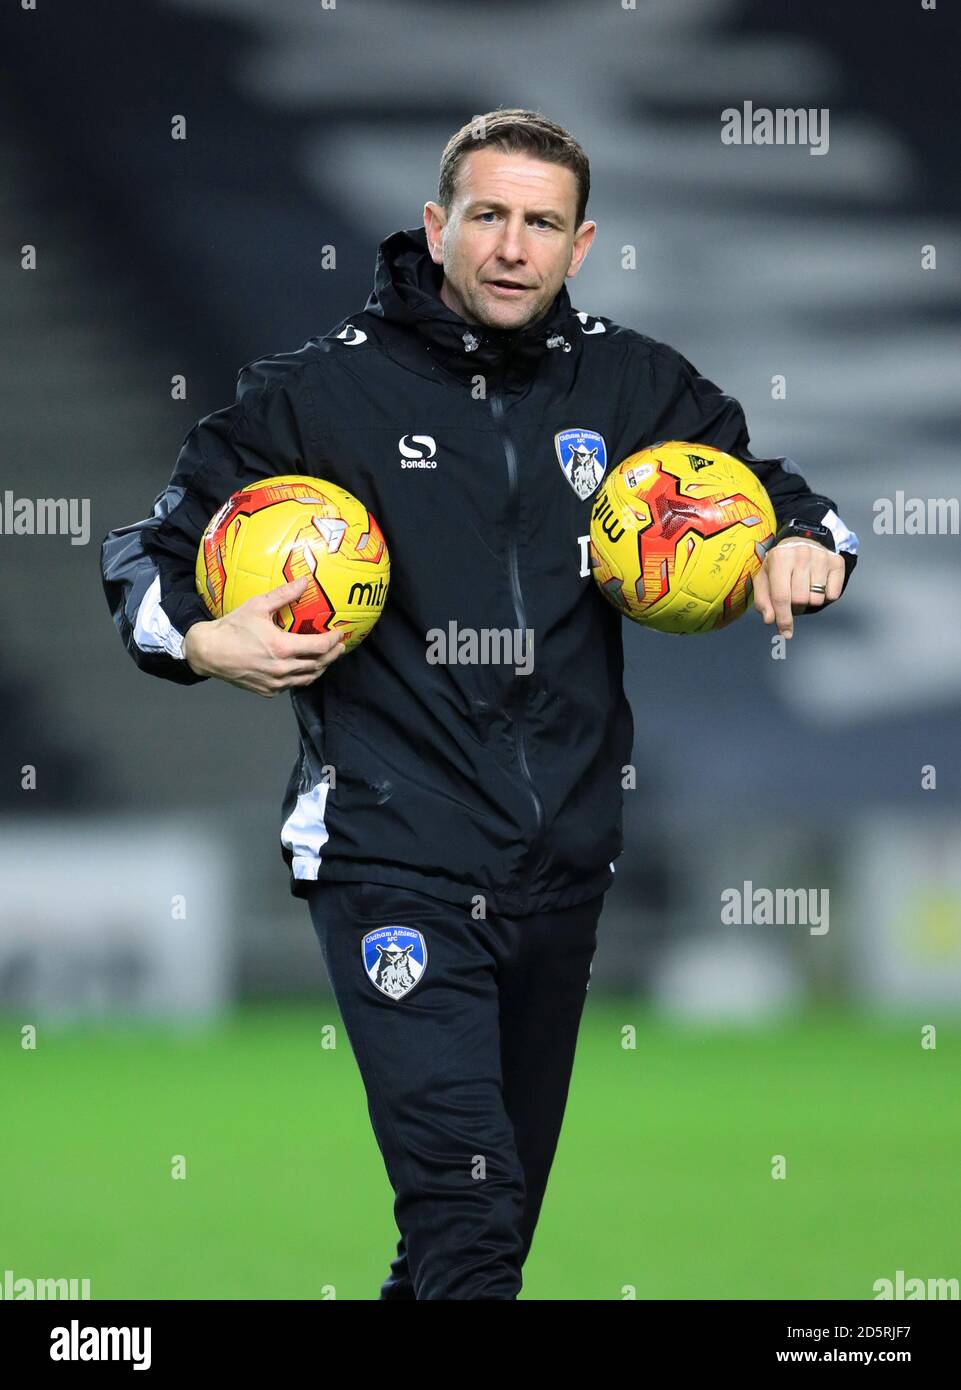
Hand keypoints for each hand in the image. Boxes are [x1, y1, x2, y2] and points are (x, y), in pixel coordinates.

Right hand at [183, 576, 345, 695]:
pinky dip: (302, 677)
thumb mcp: (257, 606)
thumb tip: (304, 581)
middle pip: (318, 665)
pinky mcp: (267, 691)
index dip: (334, 640)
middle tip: (339, 646)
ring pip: (307, 679)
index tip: (340, 633)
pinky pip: (292, 685)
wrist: (207, 652)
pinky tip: (304, 668)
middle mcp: (282, 669)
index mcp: (282, 648)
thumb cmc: (231, 628)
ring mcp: (275, 683)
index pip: (320, 647)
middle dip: (333, 655)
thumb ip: (283, 594)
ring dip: (320, 668)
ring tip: (326, 658)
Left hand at [753, 538, 845, 638]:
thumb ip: (763, 601)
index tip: (785, 632)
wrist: (800, 543)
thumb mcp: (764, 579)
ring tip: (803, 588)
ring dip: (809, 601)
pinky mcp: (837, 562)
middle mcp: (801, 554)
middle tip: (792, 599)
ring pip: (817, 599)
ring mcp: (821, 557)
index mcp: (779, 558)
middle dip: (795, 607)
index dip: (783, 618)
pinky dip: (825, 596)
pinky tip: (817, 584)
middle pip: (800, 600)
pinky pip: (833, 595)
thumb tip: (770, 619)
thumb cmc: (779, 566)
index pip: (782, 596)